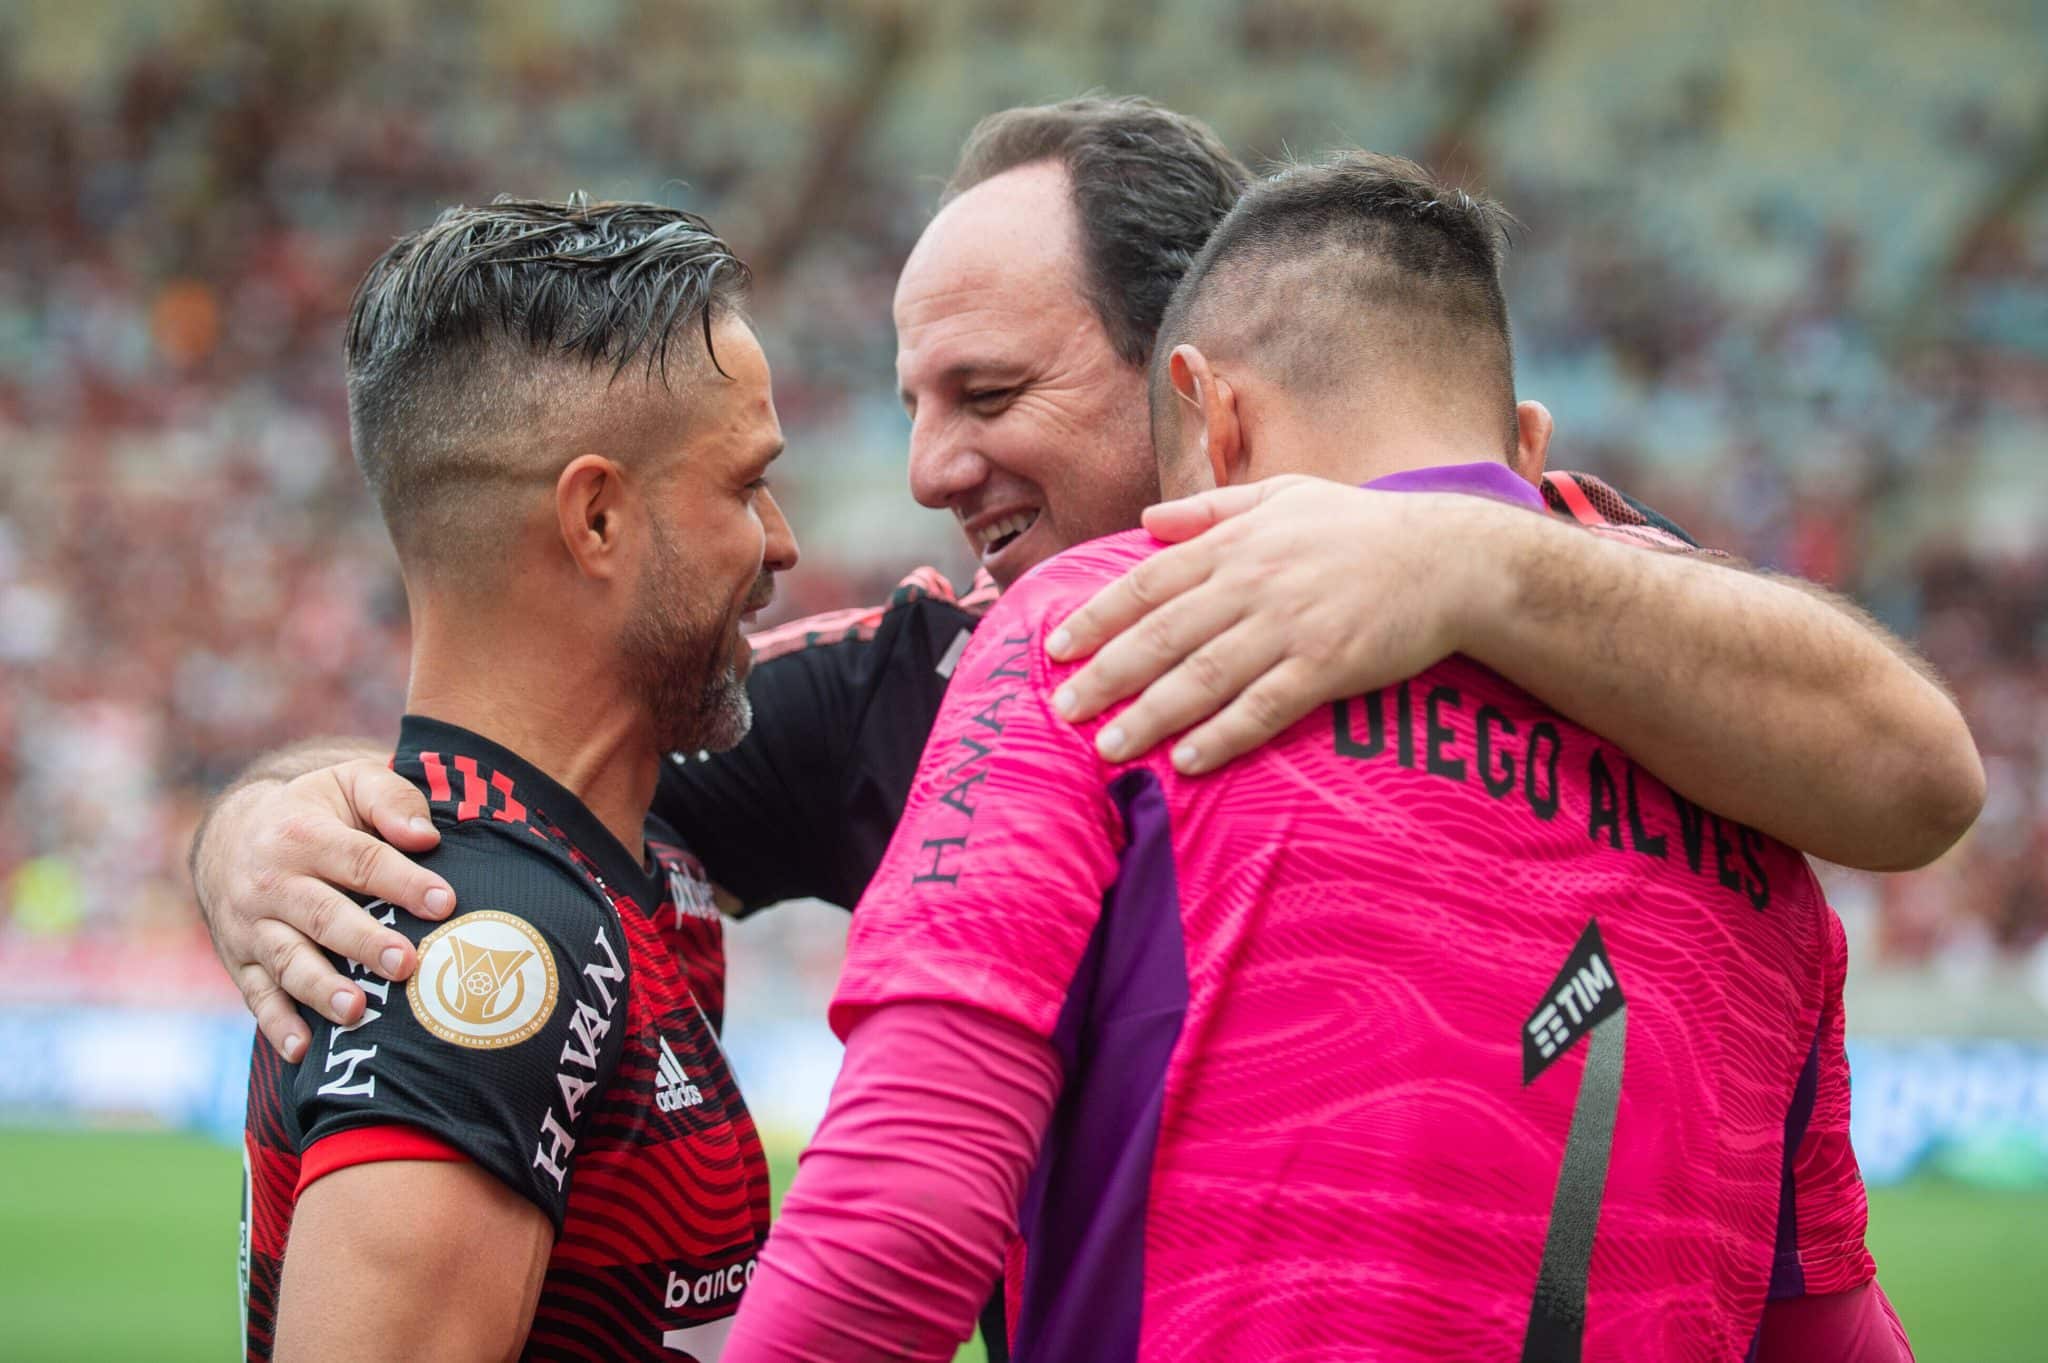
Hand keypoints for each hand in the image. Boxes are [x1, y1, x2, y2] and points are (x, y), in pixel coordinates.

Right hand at [193, 760, 451, 1060]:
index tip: (445, 903)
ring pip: (288, 960)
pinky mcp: (240, 961)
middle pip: (322, 915)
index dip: (403, 882)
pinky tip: (302, 1051)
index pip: (360, 860)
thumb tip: (425, 836)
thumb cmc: (315, 812)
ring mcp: (250, 926)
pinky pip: (257, 996)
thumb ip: (391, 799)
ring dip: (320, 989)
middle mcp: (271, 883)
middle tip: (407, 964)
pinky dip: (276, 1024)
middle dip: (364, 942)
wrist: (232, 834)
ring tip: (356, 1010)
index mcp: (302, 835)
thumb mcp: (350, 784)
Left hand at [1047, 475, 1522, 772]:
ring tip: (1108, 746)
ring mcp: (1290, 626)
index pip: (1149, 582)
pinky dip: (1223, 735)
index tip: (1056, 647)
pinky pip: (1264, 707)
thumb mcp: (1283, 495)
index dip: (1098, 616)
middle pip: (1163, 634)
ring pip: (1204, 675)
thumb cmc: (1360, 526)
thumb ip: (1210, 509)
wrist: (1449, 557)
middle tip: (1062, 709)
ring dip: (1150, 714)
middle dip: (1106, 674)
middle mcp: (1253, 584)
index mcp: (1236, 543)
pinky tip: (1186, 760)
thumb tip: (1145, 519)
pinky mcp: (1328, 666)